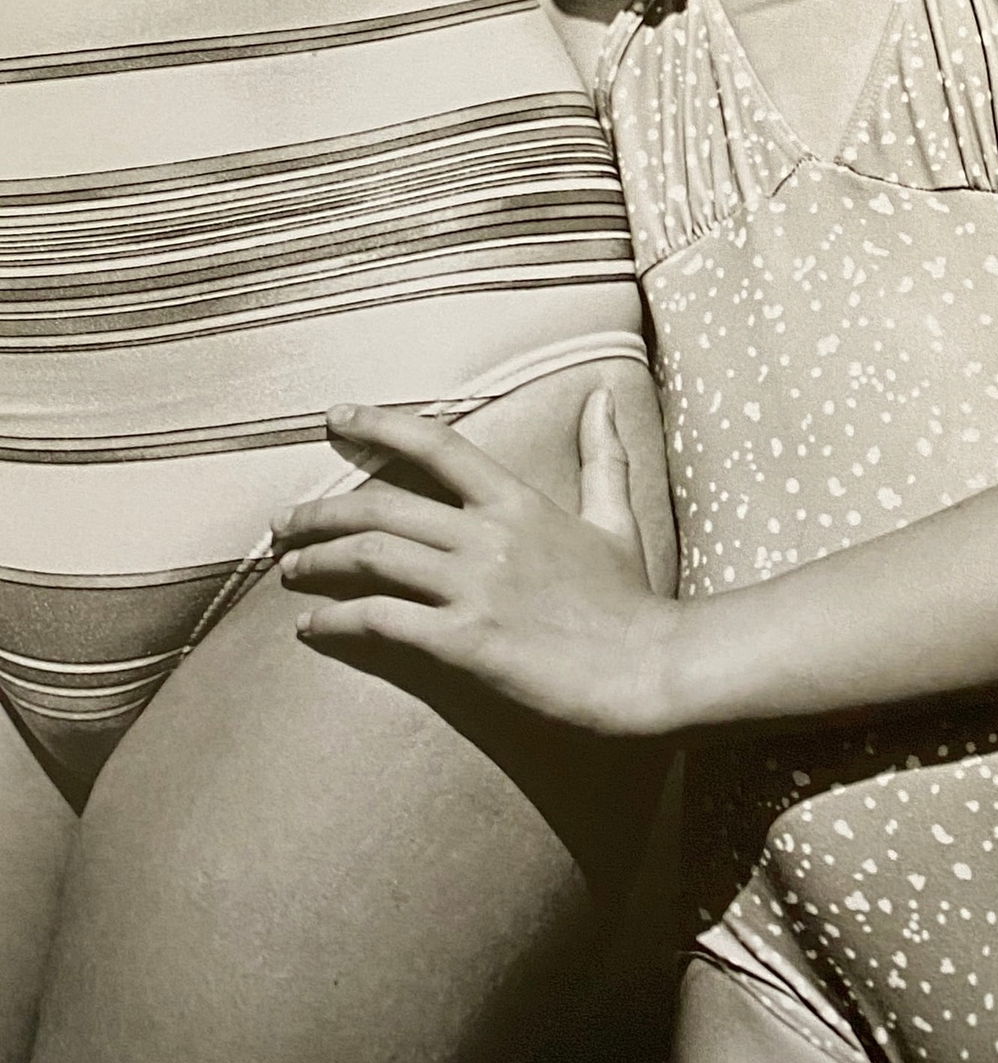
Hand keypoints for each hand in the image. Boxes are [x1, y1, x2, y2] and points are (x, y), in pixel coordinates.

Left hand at [273, 391, 678, 736]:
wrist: (647, 667)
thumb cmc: (630, 599)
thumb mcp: (614, 518)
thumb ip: (601, 456)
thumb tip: (601, 395)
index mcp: (518, 501)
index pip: (438, 446)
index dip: (380, 425)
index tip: (335, 418)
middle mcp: (488, 536)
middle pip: (381, 507)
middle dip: (320, 512)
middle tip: (285, 524)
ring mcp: (474, 588)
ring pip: (371, 558)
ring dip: (317, 562)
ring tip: (288, 571)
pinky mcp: (465, 642)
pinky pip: (381, 622)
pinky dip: (336, 622)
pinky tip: (312, 628)